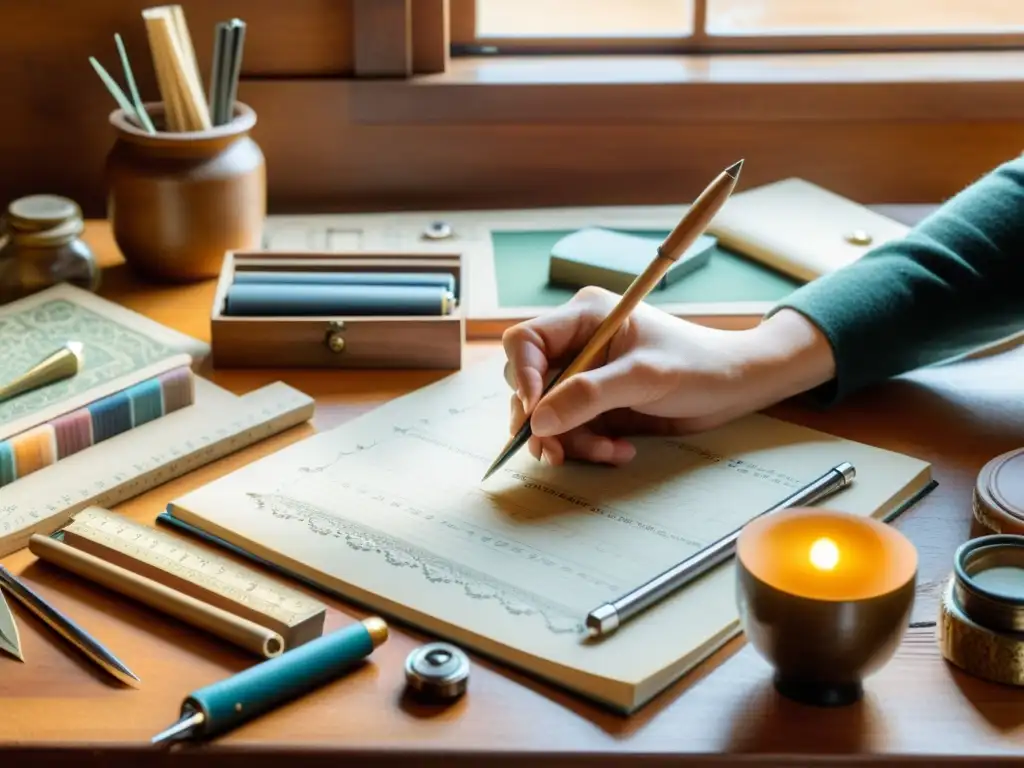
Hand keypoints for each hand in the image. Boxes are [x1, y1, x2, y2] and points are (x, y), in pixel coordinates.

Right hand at [502, 286, 834, 465]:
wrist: (735, 387)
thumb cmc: (698, 366)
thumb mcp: (645, 377)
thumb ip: (590, 395)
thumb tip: (539, 419)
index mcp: (584, 317)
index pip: (525, 341)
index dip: (522, 377)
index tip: (536, 414)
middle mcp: (578, 343)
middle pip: (528, 382)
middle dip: (543, 420)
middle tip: (557, 451)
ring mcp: (586, 375)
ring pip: (547, 414)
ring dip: (570, 441)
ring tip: (607, 452)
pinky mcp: (596, 403)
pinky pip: (571, 430)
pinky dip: (589, 446)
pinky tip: (620, 451)